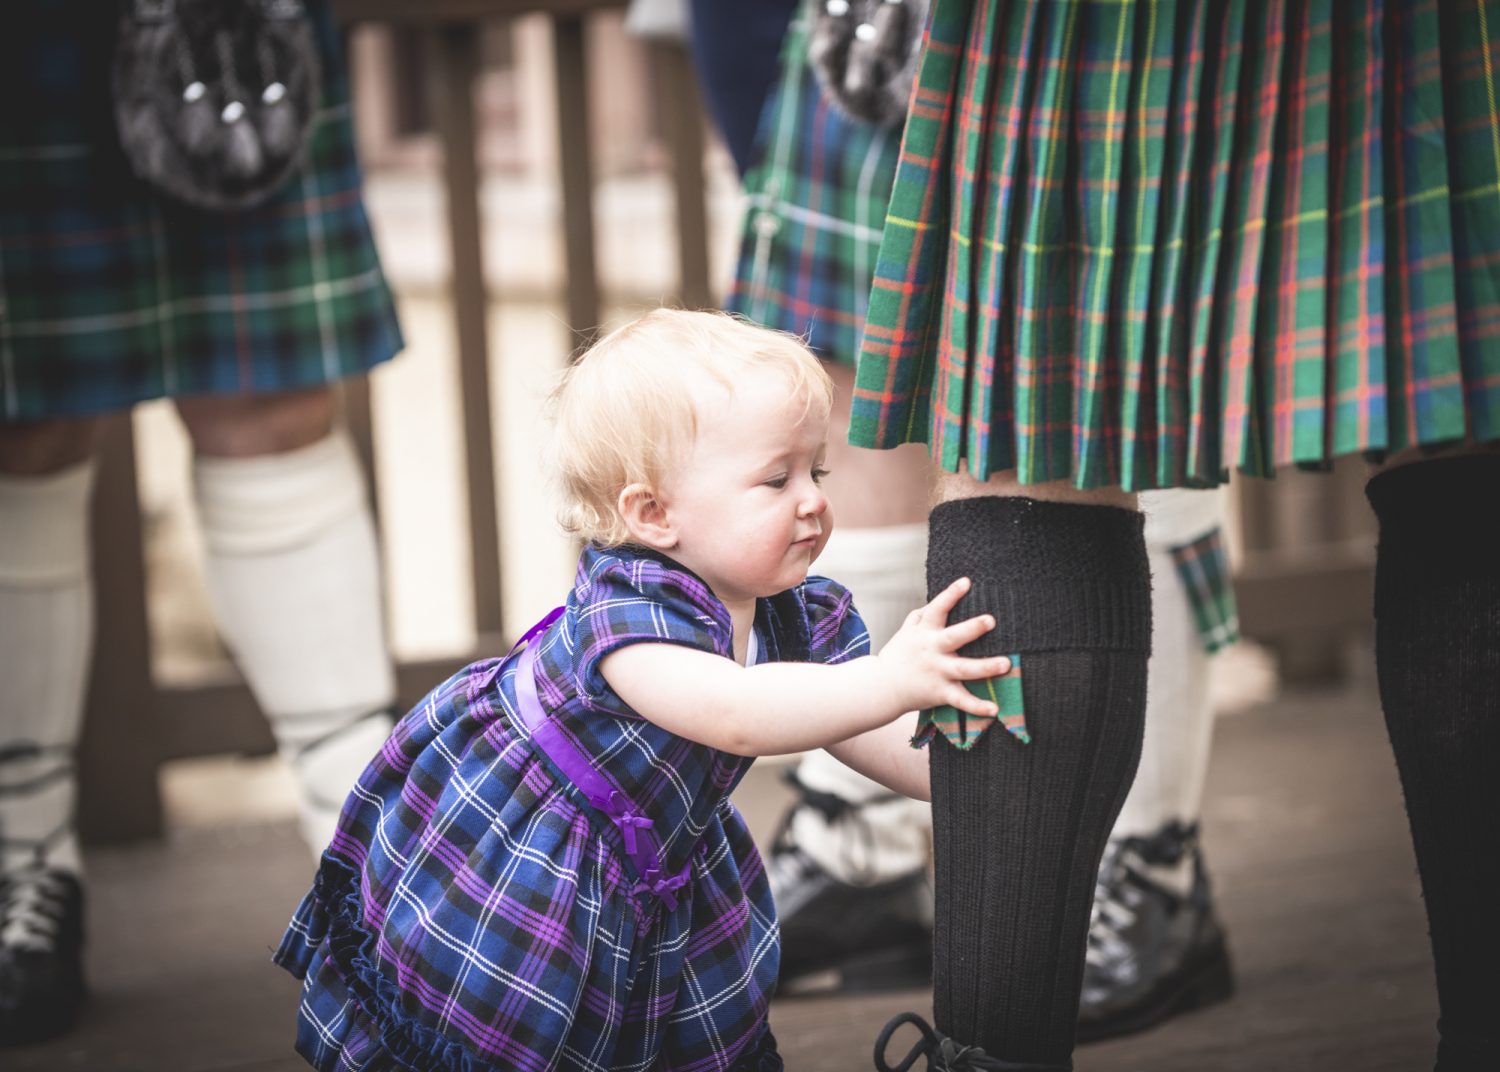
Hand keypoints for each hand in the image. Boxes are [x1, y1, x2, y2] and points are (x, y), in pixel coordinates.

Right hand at [873, 577, 1009, 716]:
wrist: (880, 687)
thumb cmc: (897, 656)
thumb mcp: (905, 632)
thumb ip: (920, 616)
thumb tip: (938, 601)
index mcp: (924, 632)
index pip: (937, 608)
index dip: (951, 594)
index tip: (966, 582)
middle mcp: (932, 650)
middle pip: (953, 637)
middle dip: (972, 628)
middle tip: (991, 620)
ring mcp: (937, 672)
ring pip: (964, 669)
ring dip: (986, 667)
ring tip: (1006, 664)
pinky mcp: (940, 692)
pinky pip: (961, 700)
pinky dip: (977, 707)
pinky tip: (994, 709)